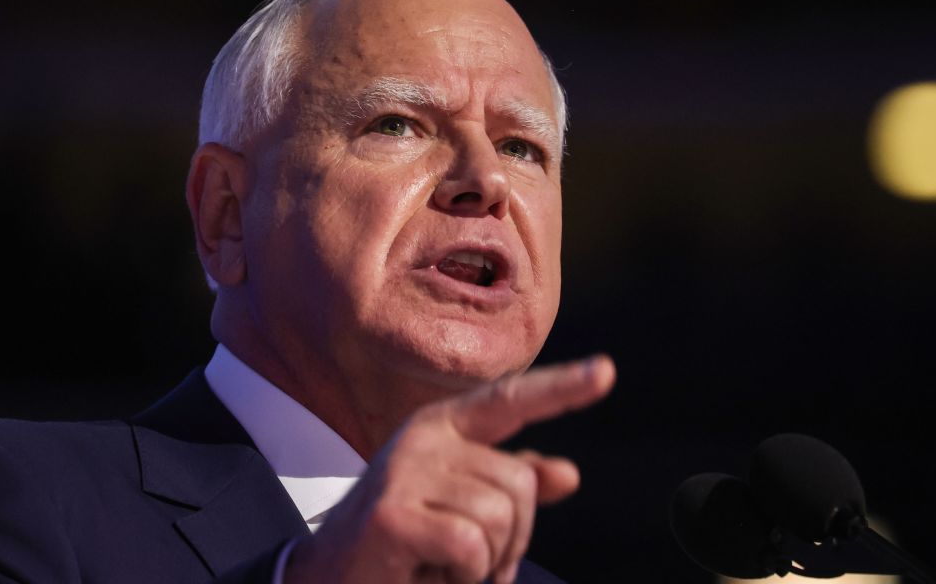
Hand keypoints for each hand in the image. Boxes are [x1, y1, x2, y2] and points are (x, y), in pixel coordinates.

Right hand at [284, 355, 615, 583]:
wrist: (330, 578)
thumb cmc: (403, 543)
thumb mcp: (460, 506)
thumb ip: (509, 486)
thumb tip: (569, 473)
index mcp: (442, 428)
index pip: (509, 401)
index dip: (561, 388)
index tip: (606, 371)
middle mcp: (423, 437)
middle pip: (518, 483)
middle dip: (510, 537)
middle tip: (465, 556)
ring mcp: (404, 472)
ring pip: (499, 517)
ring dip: (483, 561)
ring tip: (439, 562)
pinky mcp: (392, 514)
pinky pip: (471, 546)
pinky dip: (462, 575)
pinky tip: (424, 571)